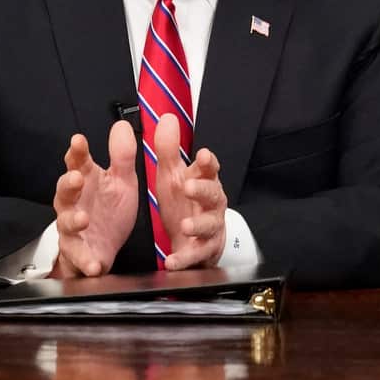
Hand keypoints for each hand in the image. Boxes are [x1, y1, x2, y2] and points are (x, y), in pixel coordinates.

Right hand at [52, 121, 138, 276]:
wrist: (107, 247)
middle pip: (64, 191)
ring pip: (66, 224)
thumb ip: (122, 156)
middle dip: (68, 184)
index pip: (77, 162)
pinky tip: (94, 263)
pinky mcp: (79, 255)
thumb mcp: (122, 181)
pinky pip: (79, 259)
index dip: (76, 151)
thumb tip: (122, 126)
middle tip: (76, 178)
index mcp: (86, 182)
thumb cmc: (109, 210)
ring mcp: (74, 230)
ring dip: (73, 220)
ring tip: (82, 219)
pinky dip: (86, 261)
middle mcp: (74, 204)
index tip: (78, 141)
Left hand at [152, 113, 227, 270]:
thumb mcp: (174, 176)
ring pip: (208, 226)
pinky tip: (173, 260)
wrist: (195, 238)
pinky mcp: (203, 251)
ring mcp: (209, 228)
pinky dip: (184, 258)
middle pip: (212, 195)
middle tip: (189, 186)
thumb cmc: (186, 202)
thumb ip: (168, 150)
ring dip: (197, 225)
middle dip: (202, 190)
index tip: (203, 155)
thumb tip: (167, 119)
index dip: (208, 163)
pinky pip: (195, 255)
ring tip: (185, 225)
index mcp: (203, 182)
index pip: (209, 169)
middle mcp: (210, 204)